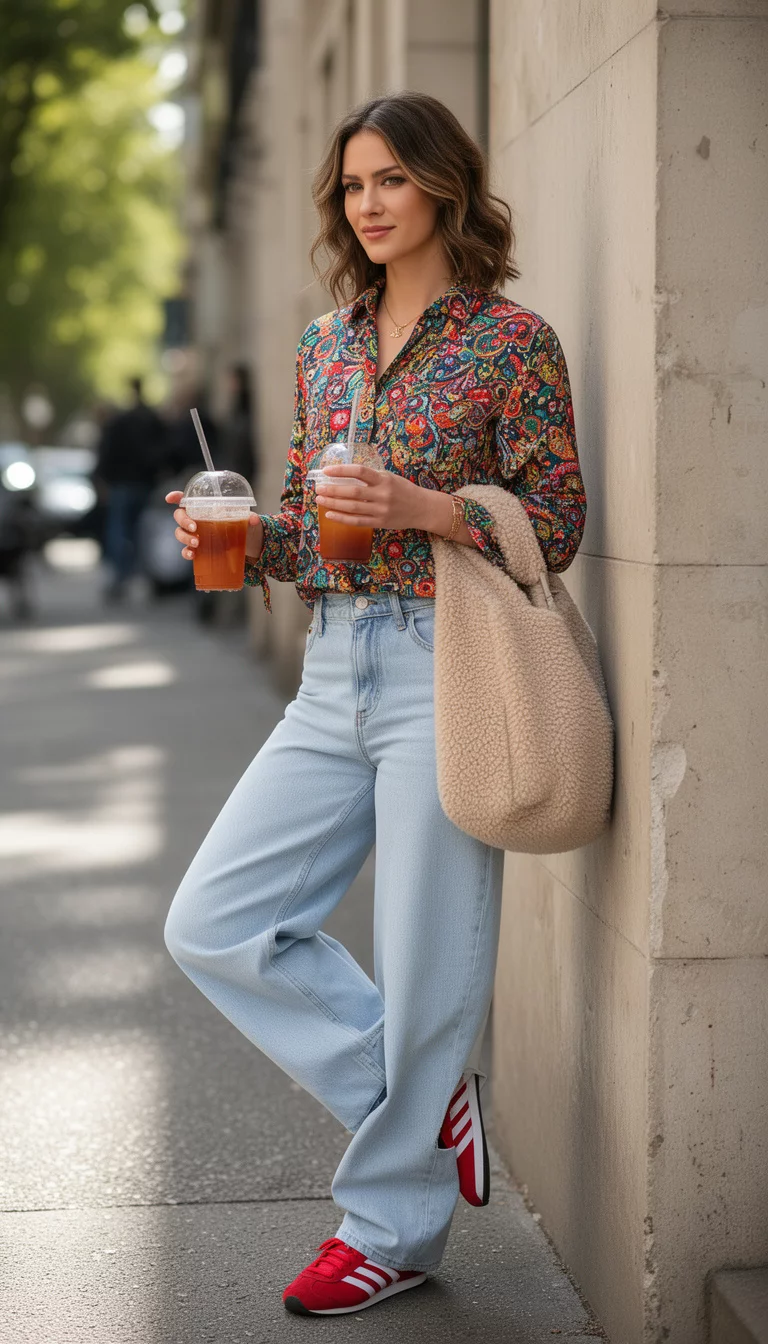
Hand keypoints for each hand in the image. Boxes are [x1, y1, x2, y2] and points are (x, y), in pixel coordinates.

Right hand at [165, 491, 263, 560]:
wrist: (245, 544)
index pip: (186, 499)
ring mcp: (195, 534)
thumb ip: (249, 518)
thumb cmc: (241, 525)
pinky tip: (192, 555)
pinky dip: (186, 553)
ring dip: (185, 537)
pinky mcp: (197, 549)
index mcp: (204, 507)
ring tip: (196, 543)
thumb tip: (252, 519)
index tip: (170, 498)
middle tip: (195, 528)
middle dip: (183, 521)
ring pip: (180, 533)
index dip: (176, 497)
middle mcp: (196, 519)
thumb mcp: (247, 520)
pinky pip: (186, 550)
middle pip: (179, 515)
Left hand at [316, 464, 437, 530]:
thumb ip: (371, 477)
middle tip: (319, 488)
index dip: (341, 470)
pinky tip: (330, 514)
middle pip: (353, 492)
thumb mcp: (389, 478)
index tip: (326, 471)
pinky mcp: (380, 523)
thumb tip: (345, 476)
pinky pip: (357, 521)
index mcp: (384, 479)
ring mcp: (381, 510)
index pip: (360, 471)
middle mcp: (382, 495)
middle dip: (333, 489)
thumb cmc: (403, 490)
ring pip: (352, 507)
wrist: (421, 508)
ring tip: (320, 499)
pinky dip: (342, 518)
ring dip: (334, 503)